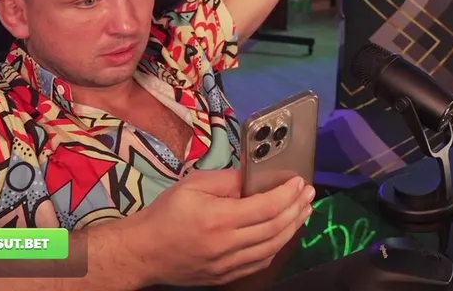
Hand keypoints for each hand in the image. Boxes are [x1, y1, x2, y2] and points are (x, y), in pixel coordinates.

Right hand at [129, 169, 314, 286]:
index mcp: (219, 219)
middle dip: (297, 208)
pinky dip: (276, 246)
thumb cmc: (166, 214)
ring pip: (272, 247)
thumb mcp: (193, 185)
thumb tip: (255, 177)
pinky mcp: (226, 276)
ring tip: (303, 210)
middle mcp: (227, 245)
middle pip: (275, 228)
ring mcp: (228, 265)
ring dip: (292, 227)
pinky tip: (283, 232)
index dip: (287, 194)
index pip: (266, 207)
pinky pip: (260, 262)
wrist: (143, 252)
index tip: (299, 181)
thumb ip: (228, 180)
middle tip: (308, 193)